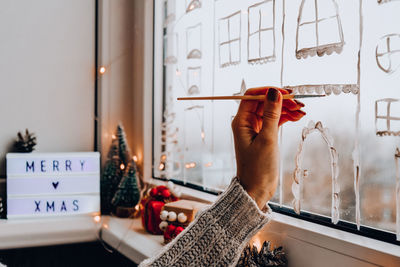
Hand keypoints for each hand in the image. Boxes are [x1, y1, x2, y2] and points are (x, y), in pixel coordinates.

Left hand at [231, 87, 305, 207]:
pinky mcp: (263, 135)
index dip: (269, 91)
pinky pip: (274, 120)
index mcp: (241, 121)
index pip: (252, 96)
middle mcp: (246, 123)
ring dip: (286, 109)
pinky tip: (297, 117)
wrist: (257, 190)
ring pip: (271, 110)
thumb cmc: (258, 168)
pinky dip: (285, 117)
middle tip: (299, 104)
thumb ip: (271, 114)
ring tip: (302, 111)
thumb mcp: (267, 139)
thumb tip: (274, 92)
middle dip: (281, 100)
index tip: (287, 92)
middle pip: (263, 102)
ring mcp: (255, 129)